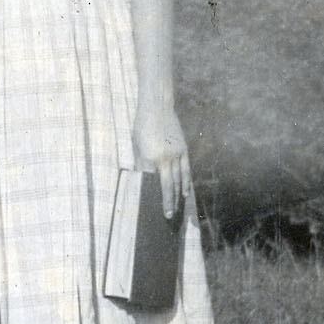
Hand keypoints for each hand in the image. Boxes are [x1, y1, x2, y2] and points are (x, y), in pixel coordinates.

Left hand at [132, 107, 190, 222]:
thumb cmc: (142, 126)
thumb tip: (144, 180)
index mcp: (149, 157)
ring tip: (176, 209)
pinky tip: (186, 193)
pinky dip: (186, 182)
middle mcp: (164, 158)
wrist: (157, 107)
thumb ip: (142, 163)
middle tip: (168, 216)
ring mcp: (176, 154)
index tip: (151, 208)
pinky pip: (186, 170)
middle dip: (168, 202)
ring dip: (178, 196)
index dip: (151, 196)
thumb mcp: (137, 145)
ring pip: (178, 179)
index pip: (150, 182)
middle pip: (167, 185)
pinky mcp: (183, 149)